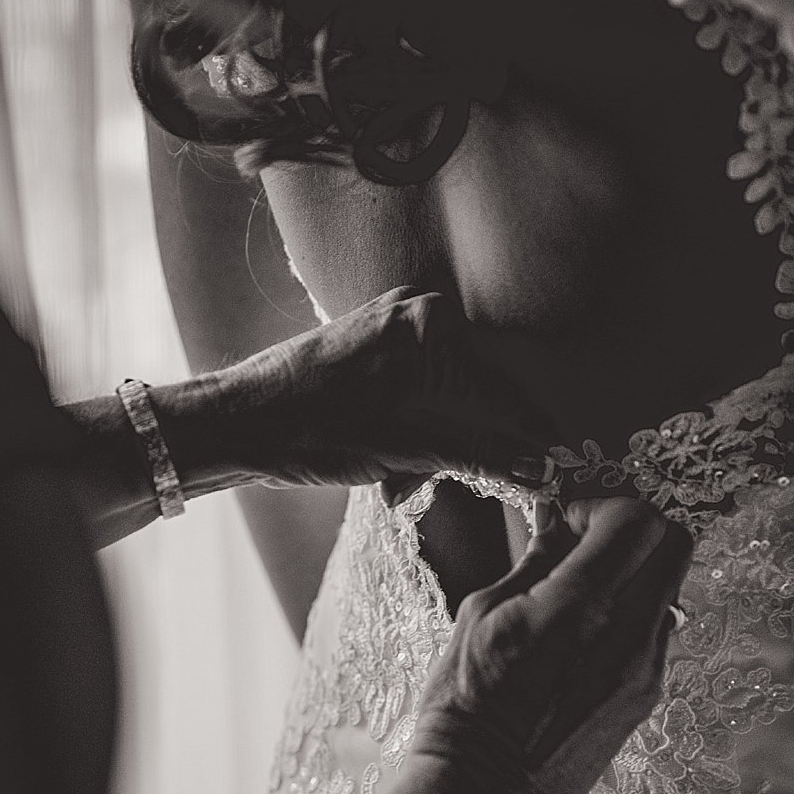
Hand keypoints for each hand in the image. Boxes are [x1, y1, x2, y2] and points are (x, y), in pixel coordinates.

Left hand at [190, 286, 556, 503]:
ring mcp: (392, 320)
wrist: (231, 423)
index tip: (562, 463)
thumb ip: (484, 454)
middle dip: (473, 442)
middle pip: (479, 387)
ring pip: (447, 391)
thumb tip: (542, 467)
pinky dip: (417, 425)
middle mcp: (418, 310)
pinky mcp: (372, 338)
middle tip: (463, 482)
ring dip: (438, 442)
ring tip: (403, 482)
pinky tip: (393, 463)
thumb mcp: (410, 450)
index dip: (533, 434)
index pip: (504, 389)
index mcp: (433, 326)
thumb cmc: (312, 431)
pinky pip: (420, 383)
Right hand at [412, 496, 692, 793]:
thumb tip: (556, 518)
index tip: (569, 520)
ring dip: (635, 570)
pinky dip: (632, 612)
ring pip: (669, 585)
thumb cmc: (465, 707)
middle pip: (673, 543)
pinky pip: (659, 630)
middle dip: (634, 528)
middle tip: (586, 541)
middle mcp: (627, 636)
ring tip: (582, 590)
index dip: (604, 505)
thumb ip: (535, 560)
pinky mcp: (647, 696)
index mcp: (579, 608)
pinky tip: (586, 634)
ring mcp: (645, 670)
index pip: (638, 520)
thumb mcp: (483, 615)